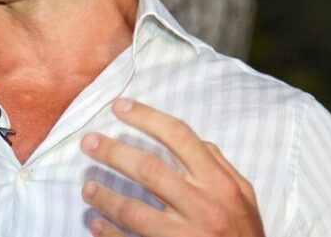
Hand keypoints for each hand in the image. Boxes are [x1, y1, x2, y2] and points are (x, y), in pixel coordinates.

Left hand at [80, 98, 263, 236]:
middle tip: (88, 142)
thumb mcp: (243, 197)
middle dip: (113, 152)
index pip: (179, 137)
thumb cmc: (243, 234)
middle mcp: (202, 205)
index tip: (119, 107)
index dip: (146, 117)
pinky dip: (109, 233)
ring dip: (105, 196)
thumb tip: (194, 141)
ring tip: (87, 187)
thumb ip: (219, 166)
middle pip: (148, 169)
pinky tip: (96, 223)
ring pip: (134, 210)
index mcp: (219, 183)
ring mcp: (185, 234)